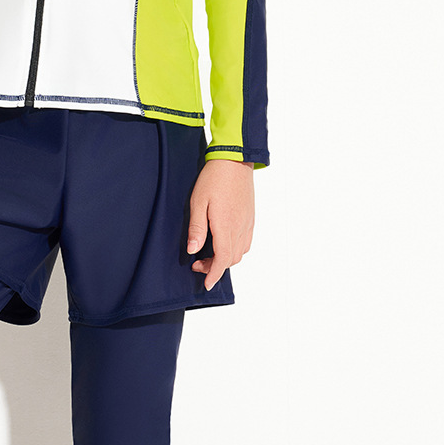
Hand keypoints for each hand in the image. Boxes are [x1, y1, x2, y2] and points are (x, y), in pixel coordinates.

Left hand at [187, 159, 254, 290]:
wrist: (235, 160)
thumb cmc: (214, 178)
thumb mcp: (198, 202)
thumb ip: (197, 229)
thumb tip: (193, 250)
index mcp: (226, 226)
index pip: (222, 259)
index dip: (214, 274)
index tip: (206, 284)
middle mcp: (240, 228)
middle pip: (231, 259)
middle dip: (216, 267)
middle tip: (198, 263)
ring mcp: (247, 223)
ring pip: (240, 252)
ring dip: (226, 259)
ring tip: (209, 254)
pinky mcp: (250, 217)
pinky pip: (246, 242)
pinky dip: (236, 249)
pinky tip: (224, 243)